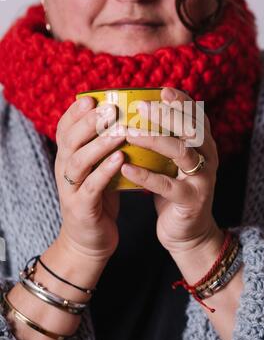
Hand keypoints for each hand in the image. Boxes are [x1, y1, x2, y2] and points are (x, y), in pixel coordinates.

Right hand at [54, 96, 126, 262]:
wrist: (89, 241)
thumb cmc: (98, 199)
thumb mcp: (96, 169)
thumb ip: (102, 147)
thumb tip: (123, 118)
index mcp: (68, 158)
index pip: (65, 129)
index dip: (75, 113)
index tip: (91, 98)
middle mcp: (64, 171)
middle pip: (70, 141)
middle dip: (89, 123)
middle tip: (109, 108)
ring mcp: (70, 190)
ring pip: (79, 161)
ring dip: (99, 144)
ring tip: (119, 130)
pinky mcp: (82, 208)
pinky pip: (92, 186)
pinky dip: (105, 171)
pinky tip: (120, 158)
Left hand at [121, 87, 220, 254]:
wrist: (187, 231)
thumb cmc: (174, 189)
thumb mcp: (172, 161)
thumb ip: (165, 138)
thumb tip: (137, 111)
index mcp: (203, 144)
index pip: (196, 116)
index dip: (181, 101)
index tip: (161, 90)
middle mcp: (207, 157)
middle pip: (191, 129)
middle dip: (166, 114)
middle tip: (140, 106)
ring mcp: (202, 179)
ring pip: (181, 153)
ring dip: (154, 140)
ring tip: (129, 133)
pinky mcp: (191, 200)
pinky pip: (168, 186)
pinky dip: (146, 176)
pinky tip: (127, 168)